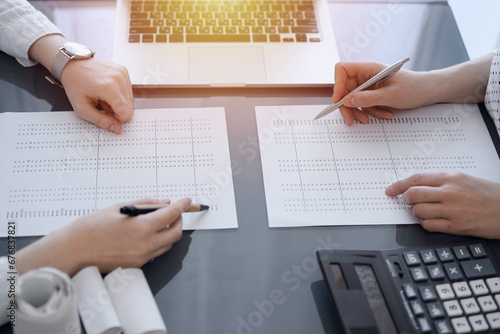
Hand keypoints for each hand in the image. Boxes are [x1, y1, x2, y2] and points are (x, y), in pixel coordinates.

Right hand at [16, 197, 191, 275]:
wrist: (73, 251)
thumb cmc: (91, 228)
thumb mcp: (119, 209)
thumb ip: (145, 205)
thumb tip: (163, 203)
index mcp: (141, 228)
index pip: (171, 215)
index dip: (182, 205)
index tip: (187, 201)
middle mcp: (145, 245)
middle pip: (176, 233)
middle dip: (179, 221)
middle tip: (174, 212)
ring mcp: (142, 258)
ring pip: (168, 245)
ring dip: (169, 232)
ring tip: (159, 222)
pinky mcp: (137, 265)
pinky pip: (156, 253)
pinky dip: (158, 242)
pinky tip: (147, 234)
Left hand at [61, 58, 133, 133]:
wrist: (72, 65)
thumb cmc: (75, 84)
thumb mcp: (82, 108)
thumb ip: (101, 121)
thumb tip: (117, 129)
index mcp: (108, 88)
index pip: (126, 113)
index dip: (117, 119)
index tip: (106, 114)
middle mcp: (118, 79)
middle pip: (129, 107)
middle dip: (117, 110)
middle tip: (102, 105)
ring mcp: (122, 73)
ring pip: (130, 99)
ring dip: (118, 102)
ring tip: (104, 97)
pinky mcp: (123, 71)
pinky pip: (128, 90)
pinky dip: (119, 94)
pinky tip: (107, 90)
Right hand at [332, 61, 429, 124]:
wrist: (428, 91)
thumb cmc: (414, 88)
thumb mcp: (390, 95)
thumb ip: (367, 98)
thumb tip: (346, 100)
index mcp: (368, 68)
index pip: (342, 69)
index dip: (337, 84)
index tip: (339, 100)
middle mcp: (366, 74)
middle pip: (344, 88)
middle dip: (347, 105)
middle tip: (351, 119)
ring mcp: (368, 84)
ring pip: (352, 99)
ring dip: (359, 111)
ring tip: (369, 119)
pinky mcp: (372, 93)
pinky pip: (363, 103)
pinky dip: (370, 111)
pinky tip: (384, 114)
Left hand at [385, 172, 499, 238]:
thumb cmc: (489, 195)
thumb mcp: (465, 180)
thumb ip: (441, 182)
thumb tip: (417, 187)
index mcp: (451, 178)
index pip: (416, 179)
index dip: (399, 185)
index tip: (390, 191)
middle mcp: (450, 192)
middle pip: (413, 195)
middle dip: (407, 200)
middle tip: (411, 203)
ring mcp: (453, 210)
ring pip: (418, 211)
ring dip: (419, 214)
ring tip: (430, 212)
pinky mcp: (457, 226)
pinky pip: (429, 226)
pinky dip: (428, 225)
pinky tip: (437, 222)